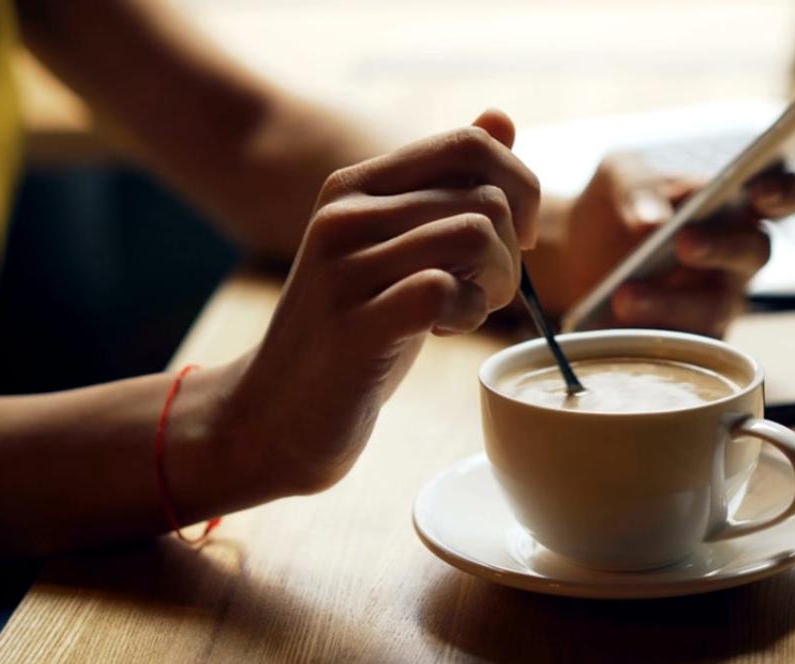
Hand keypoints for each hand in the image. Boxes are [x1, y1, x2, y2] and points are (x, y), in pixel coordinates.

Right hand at [218, 110, 539, 495]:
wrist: (274, 415)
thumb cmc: (352, 331)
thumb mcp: (398, 248)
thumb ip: (445, 187)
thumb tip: (502, 117)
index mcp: (355, 186)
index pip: (469, 143)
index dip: (520, 188)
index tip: (517, 238)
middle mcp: (343, 214)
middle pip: (485, 198)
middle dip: (511, 252)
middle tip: (480, 293)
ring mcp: (342, 268)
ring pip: (473, 236)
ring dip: (494, 284)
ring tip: (462, 312)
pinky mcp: (352, 326)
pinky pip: (442, 290)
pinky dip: (466, 314)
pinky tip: (442, 331)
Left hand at [526, 152, 794, 336]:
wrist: (576, 253)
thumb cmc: (614, 205)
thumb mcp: (617, 177)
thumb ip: (636, 186)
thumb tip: (651, 222)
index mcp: (735, 204)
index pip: (786, 197)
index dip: (785, 192)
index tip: (759, 189)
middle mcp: (738, 255)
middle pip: (755, 252)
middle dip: (722, 247)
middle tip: (683, 242)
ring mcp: (719, 301)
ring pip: (716, 308)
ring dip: (671, 303)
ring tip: (624, 296)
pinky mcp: (691, 341)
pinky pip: (686, 348)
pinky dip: (651, 336)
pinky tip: (617, 328)